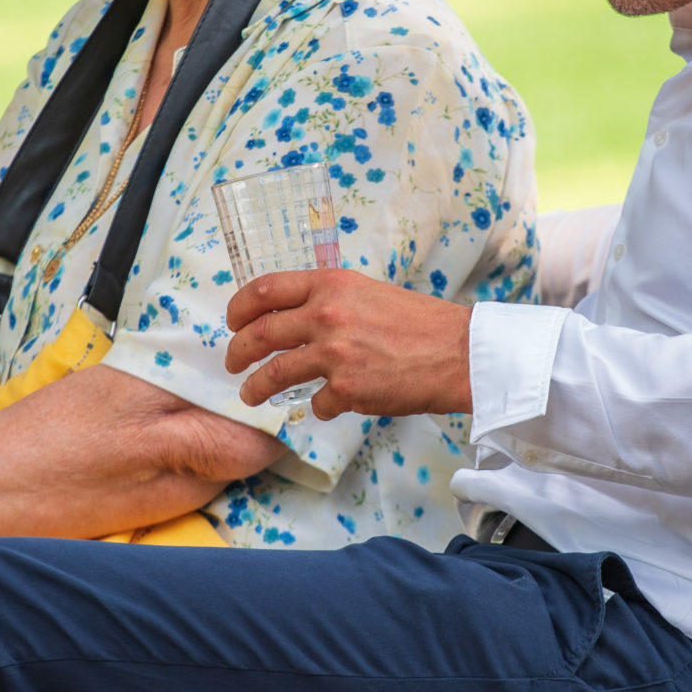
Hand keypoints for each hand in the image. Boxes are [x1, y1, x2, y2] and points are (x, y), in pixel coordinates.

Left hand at [225, 270, 473, 419]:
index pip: (265, 289)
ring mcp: (334, 354)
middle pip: (260, 334)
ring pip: (274, 374)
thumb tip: (296, 316)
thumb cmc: (421, 324)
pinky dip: (319, 406)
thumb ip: (331, 301)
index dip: (240, 307)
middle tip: (232, 362)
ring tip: (250, 395)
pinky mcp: (346, 389)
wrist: (459, 353)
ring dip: (256, 388)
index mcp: (331, 284)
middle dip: (237, 351)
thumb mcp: (369, 294)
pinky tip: (330, 405)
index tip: (232, 321)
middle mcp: (326, 315)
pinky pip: (315, 403)